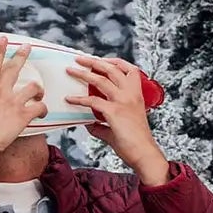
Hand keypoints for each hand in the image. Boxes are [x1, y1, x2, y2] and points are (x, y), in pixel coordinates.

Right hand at [0, 39, 47, 177]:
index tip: (2, 40)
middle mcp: (0, 94)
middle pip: (13, 69)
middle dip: (21, 56)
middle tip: (27, 47)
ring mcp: (13, 103)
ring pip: (33, 87)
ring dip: (39, 90)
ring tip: (39, 94)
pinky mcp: (23, 114)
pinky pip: (40, 107)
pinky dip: (43, 110)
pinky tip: (41, 114)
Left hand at [66, 55, 170, 185]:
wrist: (143, 153)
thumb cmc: (133, 142)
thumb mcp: (117, 128)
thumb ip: (102, 124)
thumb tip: (88, 123)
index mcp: (137, 95)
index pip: (130, 70)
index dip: (115, 62)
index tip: (101, 59)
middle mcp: (131, 95)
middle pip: (112, 70)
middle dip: (94, 62)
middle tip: (79, 59)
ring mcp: (123, 102)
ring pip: (102, 80)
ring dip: (84, 73)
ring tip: (70, 70)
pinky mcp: (114, 112)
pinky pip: (92, 101)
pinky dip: (79, 99)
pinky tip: (70, 99)